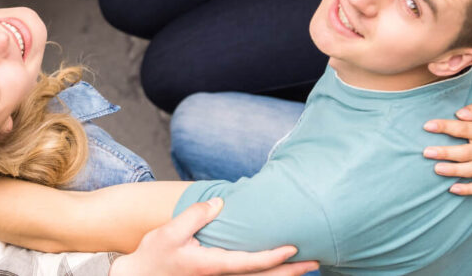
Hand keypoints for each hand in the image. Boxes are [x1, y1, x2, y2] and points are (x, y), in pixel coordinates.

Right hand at [110, 198, 316, 275]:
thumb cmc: (154, 255)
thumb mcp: (171, 232)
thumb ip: (196, 216)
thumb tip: (221, 202)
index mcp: (212, 265)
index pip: (250, 263)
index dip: (273, 257)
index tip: (294, 248)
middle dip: (291, 271)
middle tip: (317, 261)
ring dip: (284, 274)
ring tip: (308, 265)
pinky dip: (267, 273)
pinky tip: (279, 268)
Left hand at [423, 101, 471, 194]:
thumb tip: (458, 114)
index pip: (463, 129)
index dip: (444, 127)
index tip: (427, 125)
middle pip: (465, 153)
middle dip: (445, 153)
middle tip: (426, 152)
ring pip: (471, 171)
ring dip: (453, 171)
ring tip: (436, 169)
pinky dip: (468, 190)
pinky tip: (453, 189)